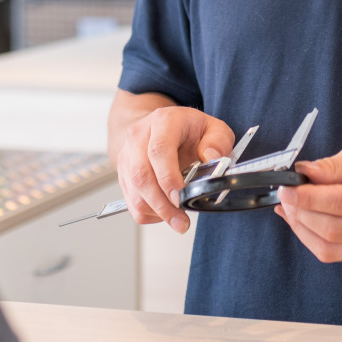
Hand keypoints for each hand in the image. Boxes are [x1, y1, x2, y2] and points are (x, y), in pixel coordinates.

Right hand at [114, 103, 235, 234]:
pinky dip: (148, 213)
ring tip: (178, 219)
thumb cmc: (188, 129)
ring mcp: (128, 156)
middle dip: (162, 204)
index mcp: (163, 122)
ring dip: (156, 212)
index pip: (159, 150)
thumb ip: (218, 141)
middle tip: (181, 220)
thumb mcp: (213, 128)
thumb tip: (211, 158)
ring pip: (134, 192)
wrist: (162, 126)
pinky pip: (131, 201)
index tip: (181, 197)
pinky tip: (165, 211)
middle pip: (141, 175)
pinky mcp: (123, 173)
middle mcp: (139, 137)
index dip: (168, 178)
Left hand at [275, 138, 341, 262]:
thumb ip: (334, 164)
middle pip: (332, 229)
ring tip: (290, 205)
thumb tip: (304, 173)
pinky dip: (309, 237)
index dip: (308, 197)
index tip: (286, 186)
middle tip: (284, 192)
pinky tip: (300, 217)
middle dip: (300, 211)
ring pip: (327, 248)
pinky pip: (331, 253)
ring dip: (300, 227)